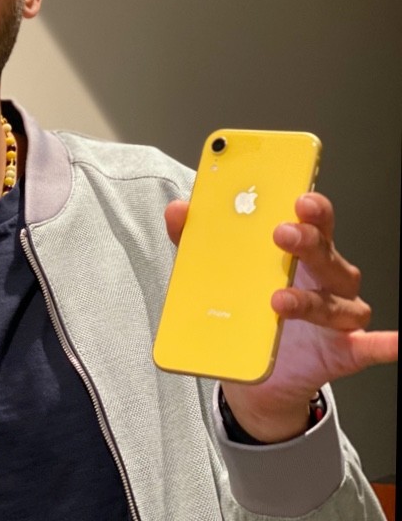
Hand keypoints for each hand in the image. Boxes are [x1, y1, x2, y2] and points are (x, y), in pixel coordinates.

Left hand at [165, 193, 397, 442]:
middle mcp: (323, 277)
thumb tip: (178, 211)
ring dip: (310, 300)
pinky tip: (390, 341)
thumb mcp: (216, 268)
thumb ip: (197, 239)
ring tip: (279, 300)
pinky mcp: (342, 351)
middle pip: (325, 252)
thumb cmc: (246, 304)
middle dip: (307, 240)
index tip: (297, 194)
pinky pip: (368, 347)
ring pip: (335, 301)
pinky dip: (384, 344)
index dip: (310, 205)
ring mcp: (335, 313)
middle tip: (281, 234)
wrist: (248, 363)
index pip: (311, 219)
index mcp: (298, 250)